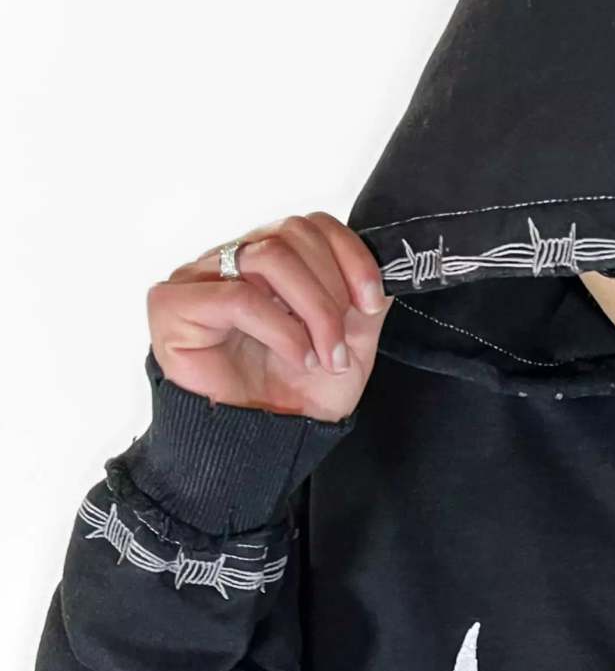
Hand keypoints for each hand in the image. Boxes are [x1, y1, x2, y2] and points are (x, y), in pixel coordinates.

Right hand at [147, 210, 392, 418]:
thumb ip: (364, 303)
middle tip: (339, 347)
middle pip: (292, 234)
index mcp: (271, 261)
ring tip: (322, 357)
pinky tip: (297, 357)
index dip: (350, 255)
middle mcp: (233, 260)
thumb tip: (385, 267)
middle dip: (331, 292)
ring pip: (269, 257)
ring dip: (311, 310)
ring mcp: (199, 277)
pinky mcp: (173, 303)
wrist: (263, 446)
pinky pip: (237, 296)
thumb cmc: (295, 397)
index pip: (311, 224)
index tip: (372, 302)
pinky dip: (280, 329)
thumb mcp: (349, 345)